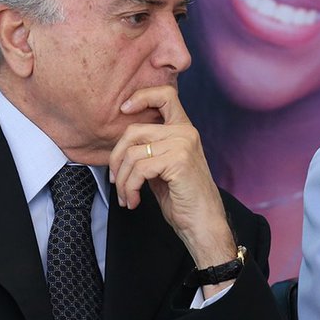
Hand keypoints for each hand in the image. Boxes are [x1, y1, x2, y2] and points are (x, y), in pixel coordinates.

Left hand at [109, 85, 236, 273]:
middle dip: (116, 158)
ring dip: (122, 180)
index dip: (141, 96)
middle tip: (115, 179)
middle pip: (134, 130)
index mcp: (184, 130)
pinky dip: (129, 188)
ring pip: (133, 153)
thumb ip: (150, 148)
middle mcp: (186, 132)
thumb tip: (121, 145)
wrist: (204, 224)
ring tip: (126, 196)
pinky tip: (134, 201)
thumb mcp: (163, 167)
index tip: (124, 109)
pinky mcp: (178, 161)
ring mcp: (183, 144)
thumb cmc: (183, 199)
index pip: (165, 95)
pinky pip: (139, 169)